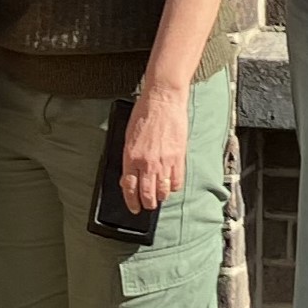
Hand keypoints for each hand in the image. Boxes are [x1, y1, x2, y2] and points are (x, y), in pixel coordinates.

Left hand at [118, 80, 189, 212]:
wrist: (163, 100)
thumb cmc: (144, 114)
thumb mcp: (128, 137)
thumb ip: (129, 159)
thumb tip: (129, 177)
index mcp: (131, 157)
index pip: (129, 187)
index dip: (131, 201)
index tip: (134, 208)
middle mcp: (146, 163)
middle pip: (146, 194)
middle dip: (147, 204)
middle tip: (147, 206)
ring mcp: (164, 162)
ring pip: (163, 191)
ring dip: (160, 197)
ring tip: (159, 197)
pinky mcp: (178, 158)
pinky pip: (177, 181)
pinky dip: (174, 187)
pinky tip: (171, 185)